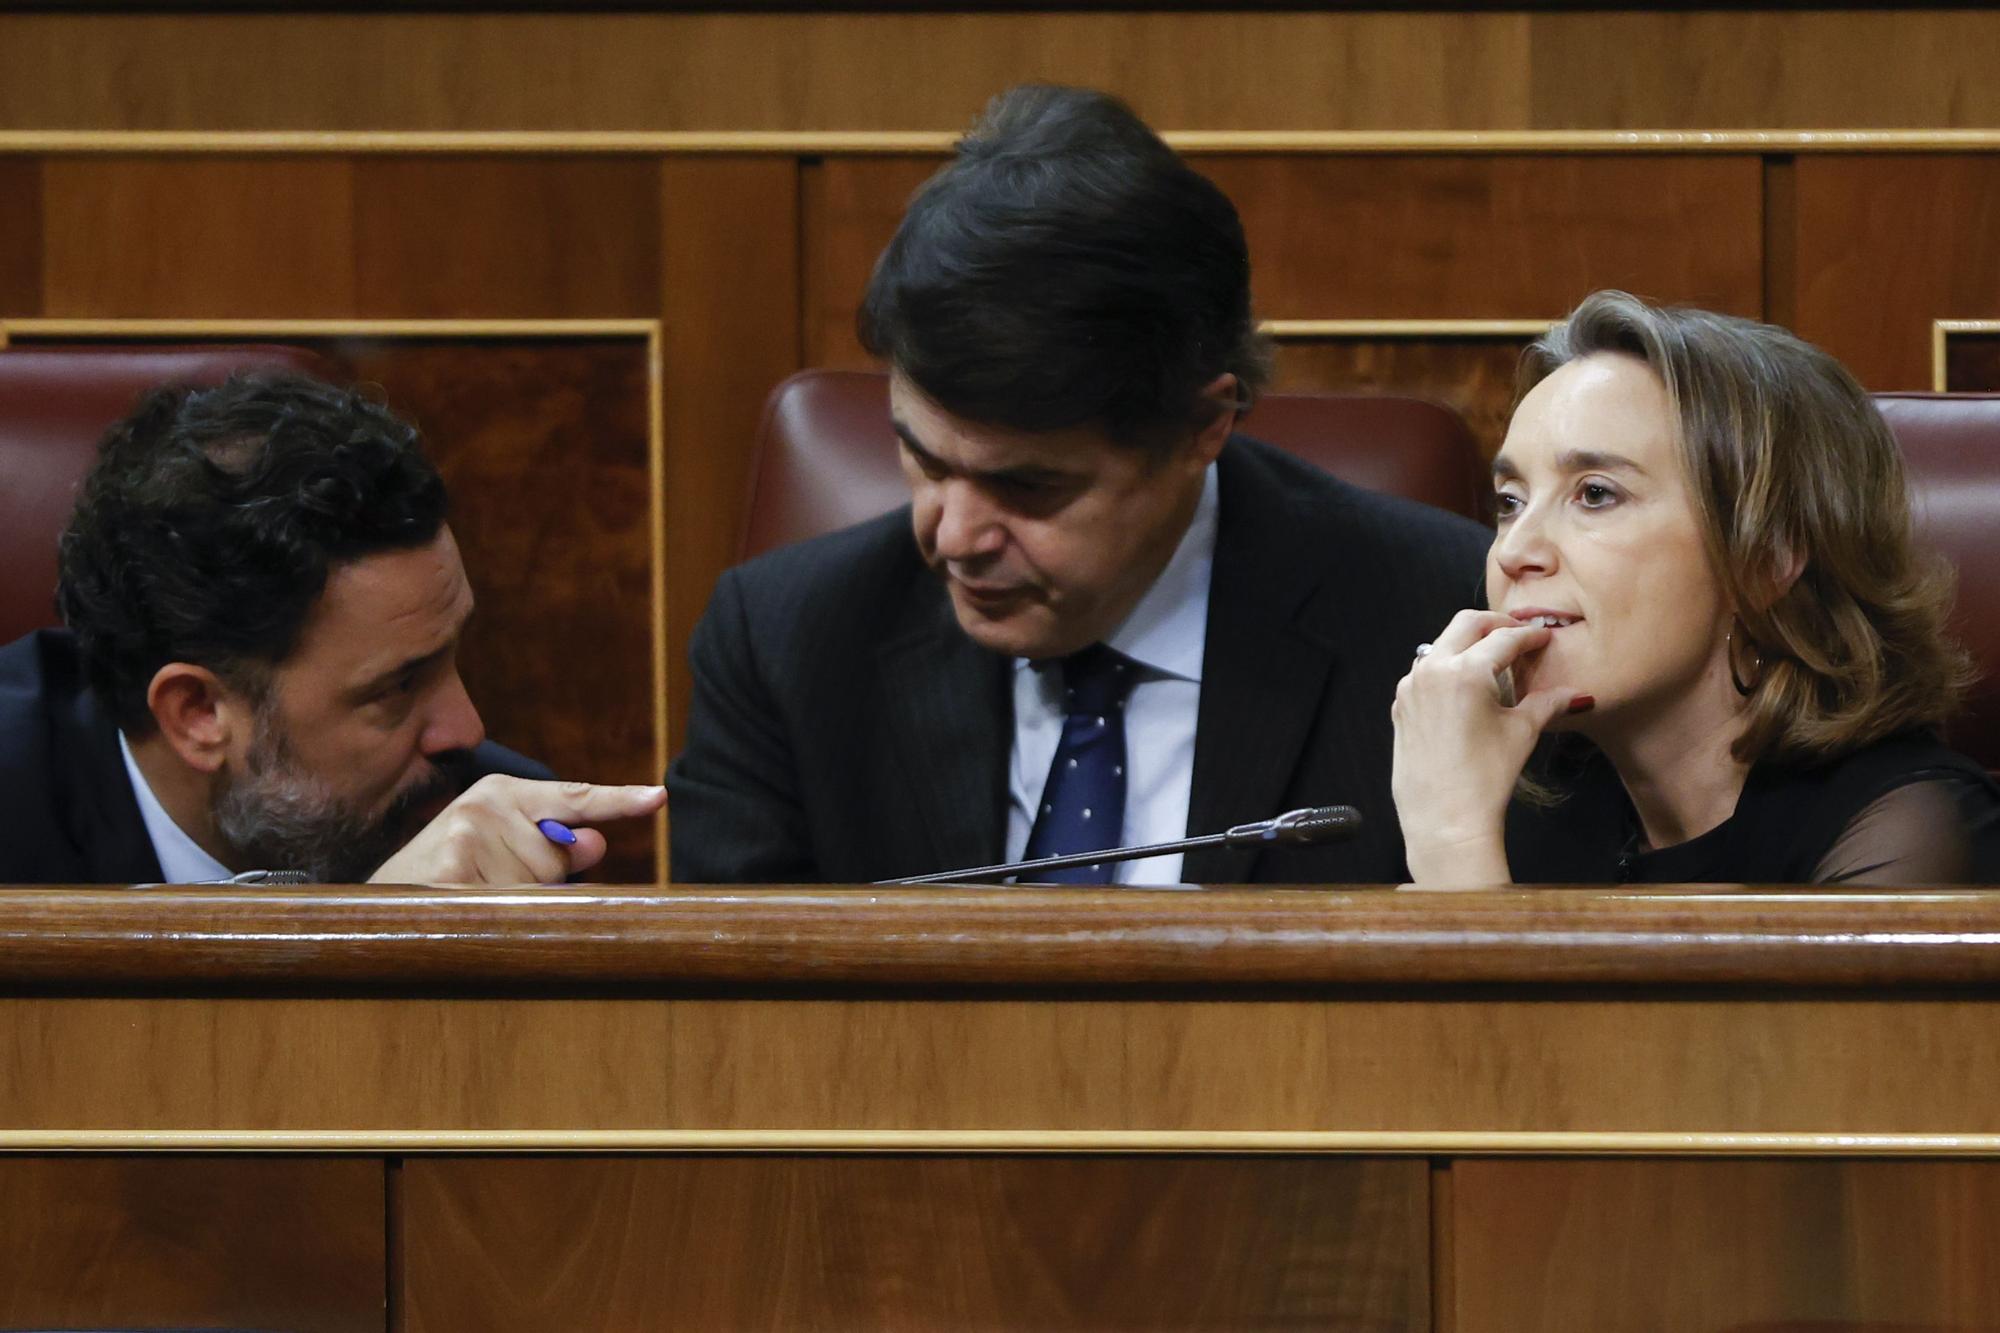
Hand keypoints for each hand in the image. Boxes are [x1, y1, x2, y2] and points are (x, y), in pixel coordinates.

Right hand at [367, 776, 666, 884]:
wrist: (373, 904)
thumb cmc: (447, 879)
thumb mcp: (501, 851)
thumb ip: (553, 847)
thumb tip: (594, 840)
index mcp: (501, 793)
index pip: (575, 797)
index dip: (619, 800)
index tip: (659, 797)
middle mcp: (485, 805)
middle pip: (561, 860)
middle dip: (539, 885)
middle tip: (484, 888)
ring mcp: (467, 835)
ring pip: (539, 889)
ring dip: (514, 908)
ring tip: (467, 901)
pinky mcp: (452, 869)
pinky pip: (510, 907)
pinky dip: (496, 921)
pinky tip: (461, 914)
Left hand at [1391, 610, 1586, 885]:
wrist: (1444, 818)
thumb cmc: (1485, 777)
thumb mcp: (1521, 733)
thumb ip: (1547, 704)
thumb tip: (1575, 694)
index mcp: (1465, 671)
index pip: (1504, 639)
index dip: (1529, 636)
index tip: (1543, 638)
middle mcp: (1432, 670)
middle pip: (1465, 625)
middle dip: (1495, 625)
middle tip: (1518, 635)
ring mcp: (1411, 687)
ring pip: (1440, 645)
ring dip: (1467, 644)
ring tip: (1492, 659)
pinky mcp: (1401, 705)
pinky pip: (1424, 672)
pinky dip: (1446, 667)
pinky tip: (1465, 686)